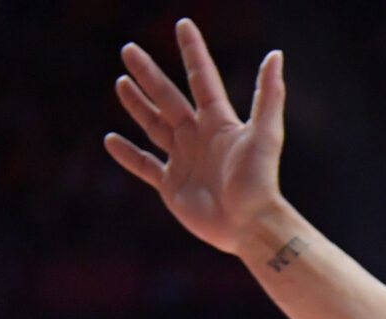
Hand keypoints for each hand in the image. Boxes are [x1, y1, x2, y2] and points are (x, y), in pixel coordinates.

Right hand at [105, 20, 287, 257]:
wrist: (250, 226)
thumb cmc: (259, 181)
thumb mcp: (265, 135)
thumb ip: (268, 95)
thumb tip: (275, 55)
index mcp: (220, 123)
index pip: (202, 78)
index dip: (193, 52)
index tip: (183, 24)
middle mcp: (200, 137)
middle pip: (169, 98)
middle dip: (149, 74)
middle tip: (128, 49)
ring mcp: (184, 161)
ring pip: (154, 126)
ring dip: (137, 105)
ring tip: (121, 82)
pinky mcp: (172, 186)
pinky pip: (144, 166)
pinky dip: (128, 155)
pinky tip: (110, 140)